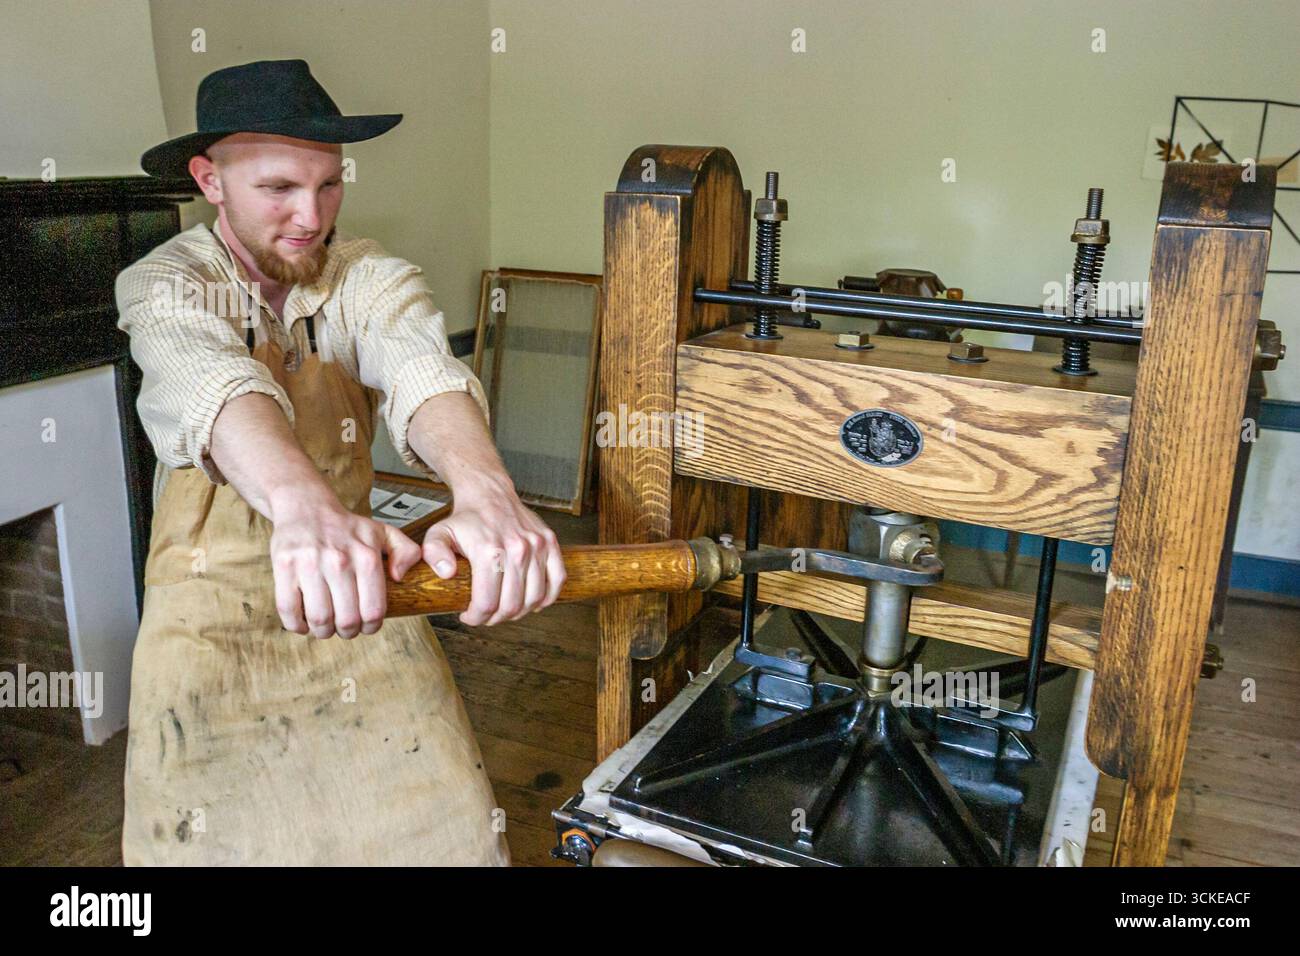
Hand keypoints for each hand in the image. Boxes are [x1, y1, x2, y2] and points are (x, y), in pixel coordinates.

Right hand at [269, 490, 422, 638]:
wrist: (306, 507)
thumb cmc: (347, 528)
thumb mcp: (383, 532)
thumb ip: (405, 551)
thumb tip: (400, 577)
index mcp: (366, 557)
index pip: (373, 611)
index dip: (371, 627)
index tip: (366, 626)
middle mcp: (339, 561)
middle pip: (346, 620)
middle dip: (348, 632)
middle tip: (345, 629)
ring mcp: (309, 564)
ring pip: (319, 619)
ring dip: (323, 632)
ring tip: (325, 627)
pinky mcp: (284, 567)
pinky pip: (288, 609)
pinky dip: (296, 625)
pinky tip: (303, 622)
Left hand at [419, 482, 565, 625]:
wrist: (490, 493)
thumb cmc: (466, 519)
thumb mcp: (438, 534)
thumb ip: (434, 554)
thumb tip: (447, 573)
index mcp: (489, 551)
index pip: (487, 602)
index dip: (477, 618)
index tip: (469, 617)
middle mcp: (517, 549)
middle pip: (512, 605)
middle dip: (496, 618)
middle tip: (487, 616)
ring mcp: (537, 546)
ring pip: (535, 598)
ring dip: (520, 612)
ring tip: (506, 610)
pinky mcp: (550, 542)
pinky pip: (557, 579)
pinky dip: (548, 597)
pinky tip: (534, 602)